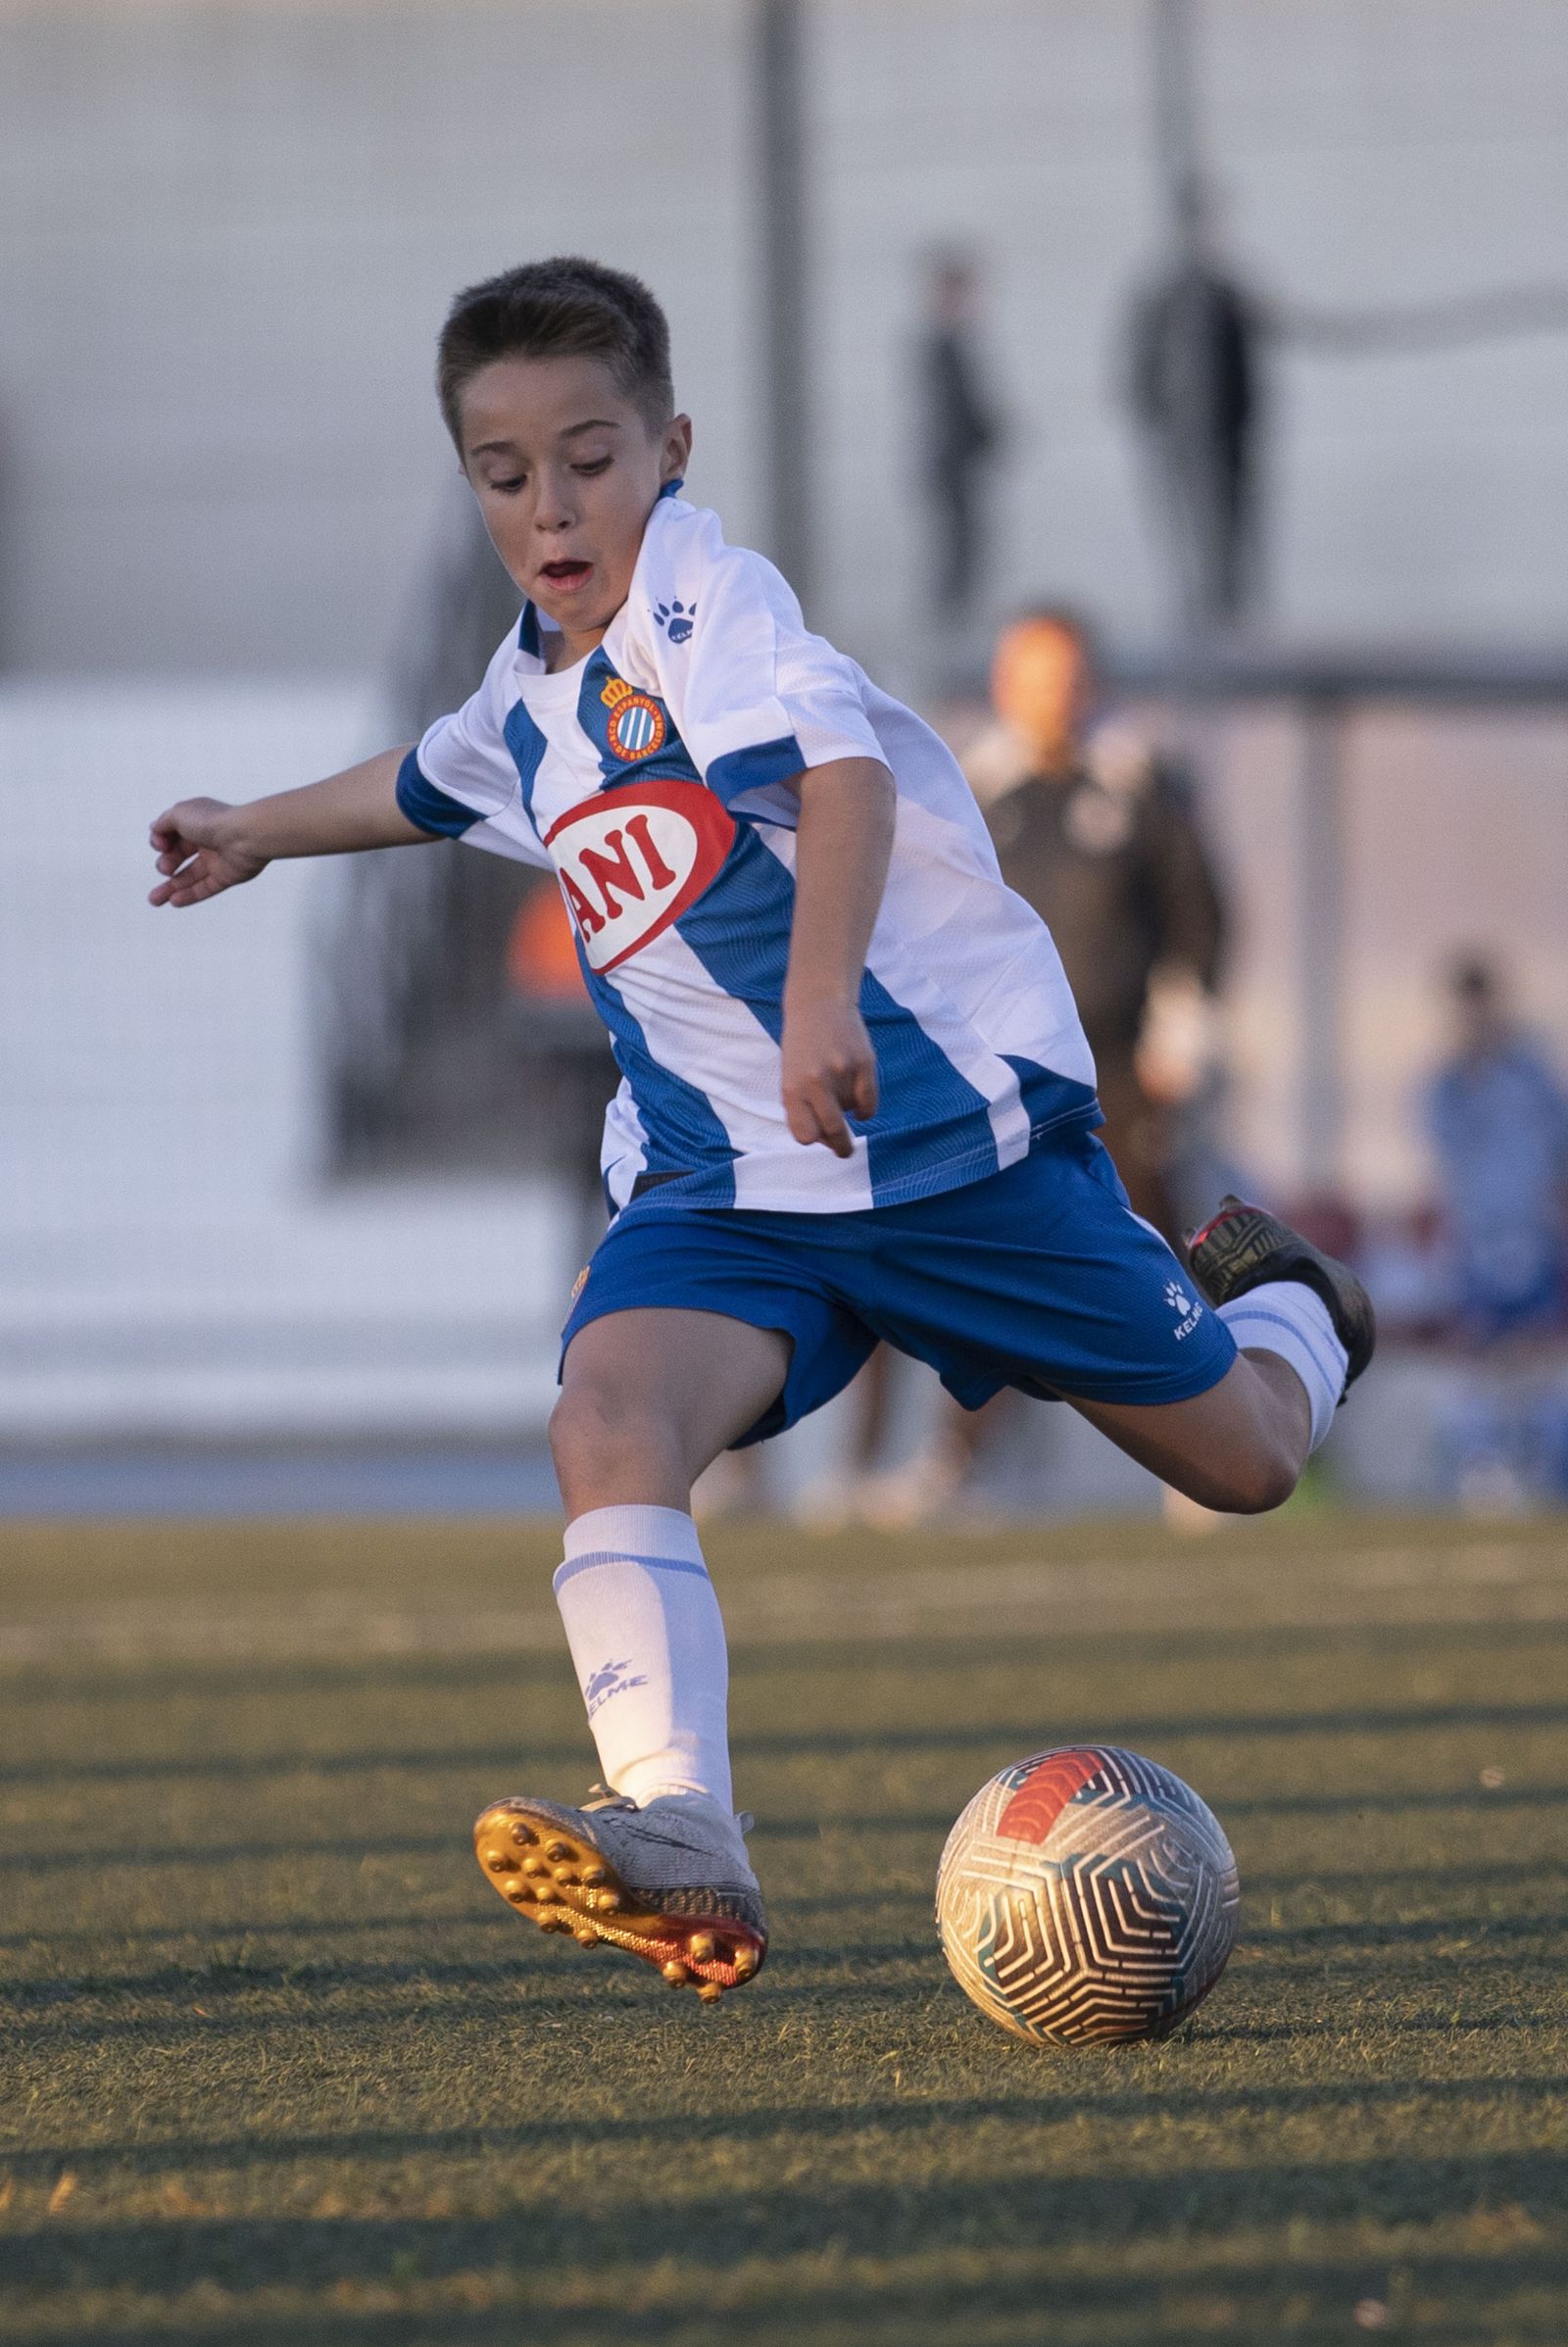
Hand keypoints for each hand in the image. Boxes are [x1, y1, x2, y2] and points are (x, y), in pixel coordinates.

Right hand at [148, 798, 266, 906]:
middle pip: (179, 857)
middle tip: (165, 868)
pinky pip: (205, 888)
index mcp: (196, 822)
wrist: (244, 837)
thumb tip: (154, 829)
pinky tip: (174, 901)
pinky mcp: (226, 876)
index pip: (171, 835)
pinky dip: (190, 895)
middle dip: (165, 865)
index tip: (161, 845)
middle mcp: (206, 840)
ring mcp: (217, 859)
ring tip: (154, 900)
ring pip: (190, 877)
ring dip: (171, 888)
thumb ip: (163, 822)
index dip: (160, 842)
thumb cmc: (212, 821)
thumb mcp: (178, 814)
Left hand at [780, 996, 877, 1157]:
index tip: (820, 1139)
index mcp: (792, 1087)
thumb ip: (802, 1108)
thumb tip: (828, 1140)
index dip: (813, 1138)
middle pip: (833, 1130)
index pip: (804, 1134)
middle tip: (845, 1152)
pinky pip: (869, 1103)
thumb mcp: (790, 1076)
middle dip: (841, 1147)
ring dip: (847, 1106)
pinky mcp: (864, 1063)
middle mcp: (816, 1082)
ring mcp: (842, 1072)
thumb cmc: (802, 1047)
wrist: (818, 1003)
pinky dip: (866, 1108)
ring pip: (851, 1111)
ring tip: (837, 1080)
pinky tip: (859, 1099)